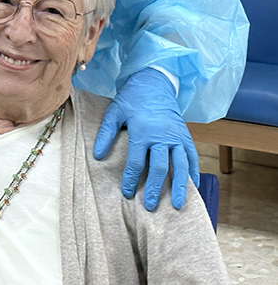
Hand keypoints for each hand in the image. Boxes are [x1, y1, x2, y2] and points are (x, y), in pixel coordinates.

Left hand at [94, 68, 199, 210]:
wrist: (154, 83)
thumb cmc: (131, 99)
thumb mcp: (114, 112)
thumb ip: (106, 133)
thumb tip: (97, 156)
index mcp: (142, 130)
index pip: (136, 161)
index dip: (130, 179)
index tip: (126, 193)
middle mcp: (162, 135)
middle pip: (159, 167)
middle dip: (154, 188)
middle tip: (149, 206)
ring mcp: (176, 136)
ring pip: (180, 165)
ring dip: (179, 186)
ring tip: (176, 206)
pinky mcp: (186, 135)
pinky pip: (192, 157)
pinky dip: (193, 173)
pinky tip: (192, 188)